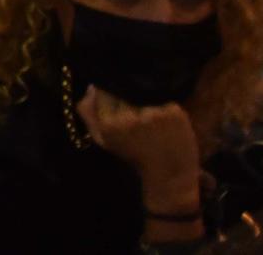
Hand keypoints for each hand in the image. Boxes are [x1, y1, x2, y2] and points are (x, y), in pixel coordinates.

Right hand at [75, 87, 201, 198]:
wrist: (169, 174)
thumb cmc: (133, 155)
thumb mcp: (103, 139)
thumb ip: (88, 113)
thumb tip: (91, 87)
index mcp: (108, 124)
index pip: (103, 90)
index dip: (108, 89)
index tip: (115, 96)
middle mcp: (129, 117)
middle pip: (122, 87)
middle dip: (125, 90)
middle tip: (132, 101)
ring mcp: (153, 113)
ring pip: (142, 89)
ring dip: (143, 93)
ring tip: (147, 105)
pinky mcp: (173, 113)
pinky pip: (162, 95)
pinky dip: (161, 99)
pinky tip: (162, 109)